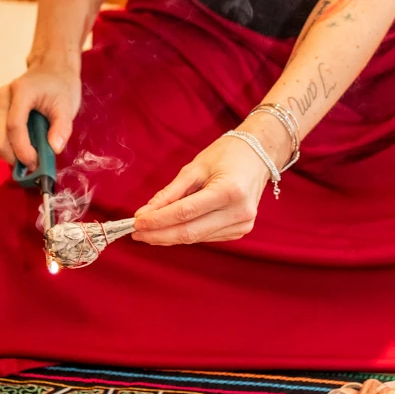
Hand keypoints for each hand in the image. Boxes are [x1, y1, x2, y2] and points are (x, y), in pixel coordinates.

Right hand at [0, 63, 80, 167]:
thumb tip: (54, 149)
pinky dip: (10, 144)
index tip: (36, 165)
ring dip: (13, 152)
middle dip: (16, 157)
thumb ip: (62, 128)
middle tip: (35, 165)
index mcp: (20, 92)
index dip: (23, 150)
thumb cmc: (61, 86)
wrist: (52, 69)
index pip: (14, 127)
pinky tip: (27, 138)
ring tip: (34, 150)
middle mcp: (2, 96)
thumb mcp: (68, 105)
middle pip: (0, 138)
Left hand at [133, 134, 270, 245]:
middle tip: (136, 233)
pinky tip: (172, 229)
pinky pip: (206, 236)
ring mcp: (242, 224)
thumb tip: (145, 213)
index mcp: (229, 191)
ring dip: (170, 236)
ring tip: (149, 231)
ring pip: (196, 238)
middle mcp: (239, 212)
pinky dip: (186, 233)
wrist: (258, 155)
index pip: (185, 213)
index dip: (158, 220)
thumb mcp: (195, 167)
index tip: (136, 222)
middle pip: (190, 232)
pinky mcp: (240, 231)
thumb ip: (170, 193)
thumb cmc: (226, 155)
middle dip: (159, 234)